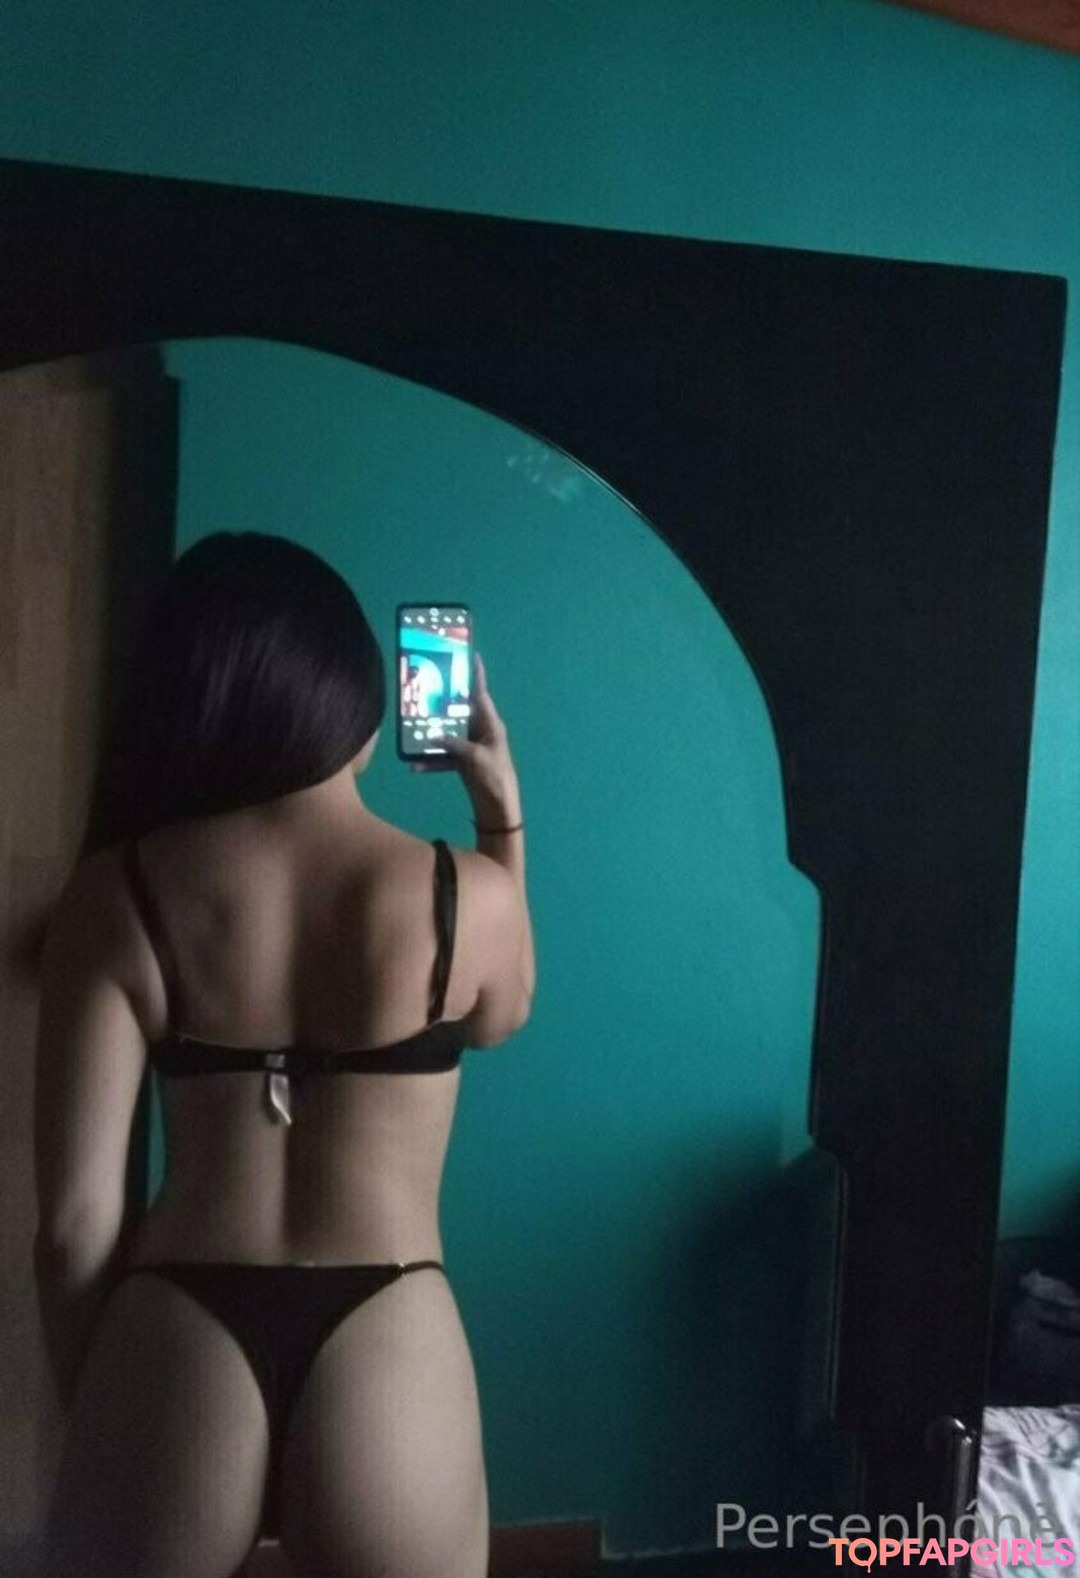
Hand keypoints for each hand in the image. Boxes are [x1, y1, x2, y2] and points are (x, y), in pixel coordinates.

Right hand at [411, 654, 519, 816]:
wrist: (498, 808)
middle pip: (459, 712)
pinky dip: (431, 761)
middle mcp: (481, 732)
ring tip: (413, 728)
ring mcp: (471, 747)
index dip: (477, 675)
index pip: (481, 694)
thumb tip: (433, 737)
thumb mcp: (475, 757)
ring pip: (448, 735)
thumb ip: (454, 744)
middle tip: (427, 690)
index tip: (472, 655)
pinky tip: (415, 766)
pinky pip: (444, 757)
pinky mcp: (463, 763)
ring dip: (432, 735)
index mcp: (491, 725)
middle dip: (443, 704)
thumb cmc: (494, 777)